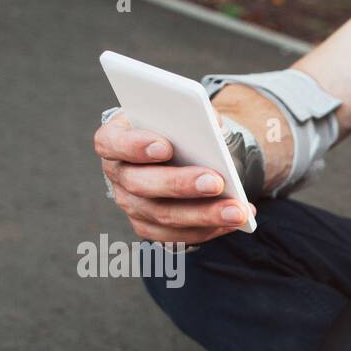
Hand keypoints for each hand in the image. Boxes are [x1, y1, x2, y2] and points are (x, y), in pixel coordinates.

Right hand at [94, 110, 255, 243]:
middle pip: (141, 185)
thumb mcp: (181, 115)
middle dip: (181, 184)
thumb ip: (191, 116)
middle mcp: (118, 176)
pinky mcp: (150, 228)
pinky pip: (179, 236)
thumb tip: (214, 127)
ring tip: (238, 211)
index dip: (135, 145)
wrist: (182, 156)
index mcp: (114, 140)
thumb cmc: (178, 131)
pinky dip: (210, 228)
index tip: (165, 146)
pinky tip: (236, 220)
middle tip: (216, 182)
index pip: (112, 143)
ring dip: (205, 214)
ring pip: (165, 216)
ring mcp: (132, 206)